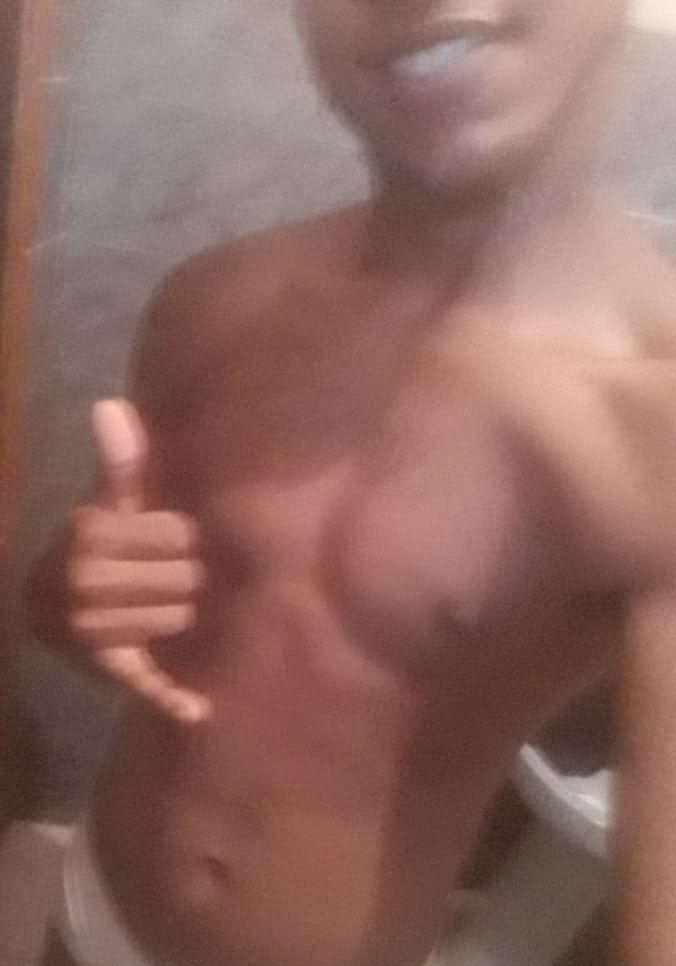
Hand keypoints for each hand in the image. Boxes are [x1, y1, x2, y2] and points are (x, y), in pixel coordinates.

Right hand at [67, 398, 210, 723]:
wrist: (46, 609)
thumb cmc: (94, 545)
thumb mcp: (104, 502)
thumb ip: (119, 459)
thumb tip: (111, 402)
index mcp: (92, 535)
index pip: (179, 533)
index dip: (184, 536)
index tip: (177, 537)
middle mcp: (90, 583)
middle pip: (187, 578)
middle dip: (189, 576)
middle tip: (176, 576)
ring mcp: (97, 631)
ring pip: (182, 617)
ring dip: (187, 612)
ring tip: (170, 603)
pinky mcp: (110, 670)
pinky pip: (146, 683)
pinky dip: (171, 699)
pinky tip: (197, 710)